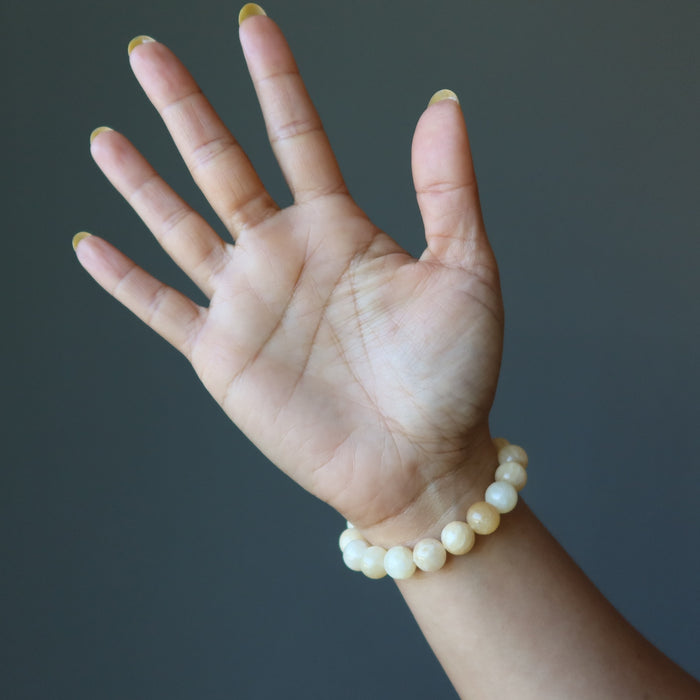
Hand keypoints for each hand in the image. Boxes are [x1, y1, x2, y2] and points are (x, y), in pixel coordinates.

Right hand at [74, 11, 503, 544]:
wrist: (419, 461)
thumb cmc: (452, 376)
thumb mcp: (465, 271)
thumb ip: (447, 190)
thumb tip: (442, 105)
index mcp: (340, 230)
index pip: (298, 135)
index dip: (274, 79)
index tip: (250, 24)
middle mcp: (285, 257)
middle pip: (222, 164)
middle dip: (185, 107)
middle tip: (147, 53)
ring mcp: (249, 304)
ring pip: (180, 226)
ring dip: (141, 182)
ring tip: (106, 136)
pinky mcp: (222, 355)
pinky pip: (161, 308)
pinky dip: (125, 280)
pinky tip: (90, 245)